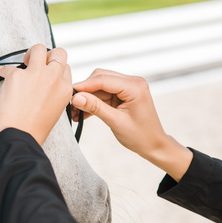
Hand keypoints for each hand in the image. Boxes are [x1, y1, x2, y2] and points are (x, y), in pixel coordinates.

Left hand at [0, 44, 72, 145]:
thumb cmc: (33, 131)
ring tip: (23, 63)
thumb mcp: (54, 111)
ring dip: (30, 53)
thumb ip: (54, 94)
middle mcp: (54, 79)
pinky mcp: (17, 75)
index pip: (65, 67)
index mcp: (65, 90)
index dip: (55, 68)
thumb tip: (44, 87)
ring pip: (38, 49)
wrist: (18, 138)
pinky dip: (4, 71)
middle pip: (58, 53)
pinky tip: (3, 76)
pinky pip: (9, 67)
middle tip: (36, 64)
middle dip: (48, 55)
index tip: (47, 73)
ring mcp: (36, 75)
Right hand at [72, 69, 191, 180]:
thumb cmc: (140, 136)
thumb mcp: (116, 122)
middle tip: (71, 105)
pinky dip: (94, 102)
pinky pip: (104, 93)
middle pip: (100, 78)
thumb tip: (76, 98)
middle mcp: (132, 82)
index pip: (103, 79)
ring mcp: (128, 87)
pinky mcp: (124, 94)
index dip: (83, 86)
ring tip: (75, 113)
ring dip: (87, 98)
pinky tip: (83, 113)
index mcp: (134, 86)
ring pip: (100, 86)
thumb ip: (96, 107)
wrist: (153, 144)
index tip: (68, 94)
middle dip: (85, 91)